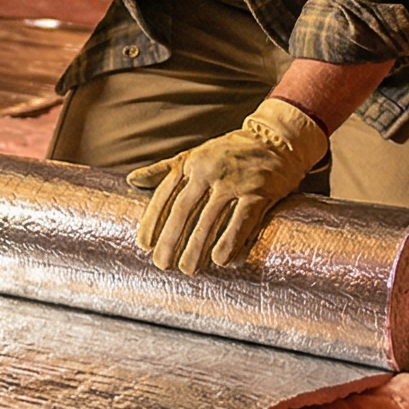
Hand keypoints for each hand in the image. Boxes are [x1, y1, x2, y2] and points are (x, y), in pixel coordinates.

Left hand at [128, 98, 327, 271]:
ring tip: (188, 269)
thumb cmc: (229, 152)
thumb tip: (131, 181)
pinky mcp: (260, 192)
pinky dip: (231, 242)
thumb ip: (163, 170)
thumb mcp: (194, 155)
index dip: (152, 221)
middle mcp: (210, 170)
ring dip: (197, 248)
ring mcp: (236, 181)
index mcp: (191, 163)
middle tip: (162, 265)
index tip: (144, 245)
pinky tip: (221, 261)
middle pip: (184, 210)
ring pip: (211, 219)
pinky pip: (243, 221)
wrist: (277, 139)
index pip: (165, 195)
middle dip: (170, 240)